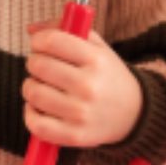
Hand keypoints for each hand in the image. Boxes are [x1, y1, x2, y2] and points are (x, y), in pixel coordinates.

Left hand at [23, 23, 143, 148]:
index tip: (39, 44)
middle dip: (34, 62)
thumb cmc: (107, 76)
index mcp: (96, 60)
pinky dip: (31, 113)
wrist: (133, 113)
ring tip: (42, 86)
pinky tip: (40, 107)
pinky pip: (36, 123)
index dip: (38, 40)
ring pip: (33, 93)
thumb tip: (31, 29)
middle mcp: (89, 86)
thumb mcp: (96, 47)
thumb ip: (65, 30)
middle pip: (39, 66)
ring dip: (31, 86)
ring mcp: (80, 113)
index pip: (52, 41)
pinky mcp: (73, 136)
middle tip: (42, 66)